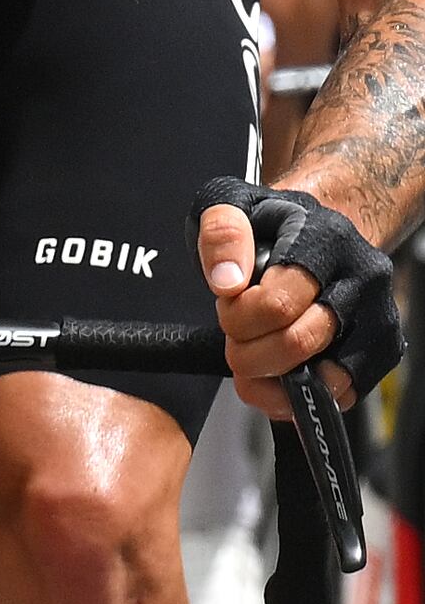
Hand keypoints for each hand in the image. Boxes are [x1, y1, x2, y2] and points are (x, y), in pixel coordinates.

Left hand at [200, 176, 404, 416]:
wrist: (321, 229)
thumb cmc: (270, 224)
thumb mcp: (229, 206)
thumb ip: (222, 235)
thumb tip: (228, 283)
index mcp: (327, 240)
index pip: (277, 304)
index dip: (238, 317)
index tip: (227, 306)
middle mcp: (364, 278)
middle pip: (297, 343)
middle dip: (248, 352)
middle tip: (236, 336)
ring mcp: (379, 317)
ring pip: (323, 378)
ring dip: (272, 379)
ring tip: (255, 354)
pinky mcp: (382, 351)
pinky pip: (340, 395)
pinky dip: (297, 397)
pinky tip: (276, 375)